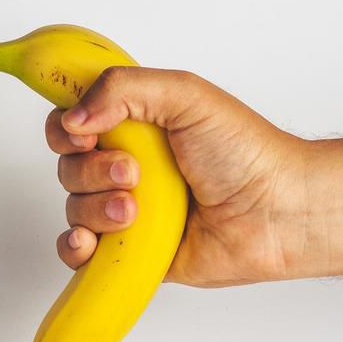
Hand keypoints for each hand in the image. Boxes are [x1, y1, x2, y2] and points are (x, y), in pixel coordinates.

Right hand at [45, 66, 312, 286]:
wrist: (276, 212)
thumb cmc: (244, 152)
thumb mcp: (185, 94)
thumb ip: (122, 88)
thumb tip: (72, 118)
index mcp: (133, 125)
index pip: (70, 120)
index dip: (67, 128)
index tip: (85, 133)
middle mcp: (125, 165)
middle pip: (68, 166)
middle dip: (92, 171)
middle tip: (135, 173)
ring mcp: (126, 209)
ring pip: (74, 208)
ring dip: (96, 208)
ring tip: (138, 211)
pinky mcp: (131, 250)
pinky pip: (80, 252)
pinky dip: (75, 247)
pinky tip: (90, 242)